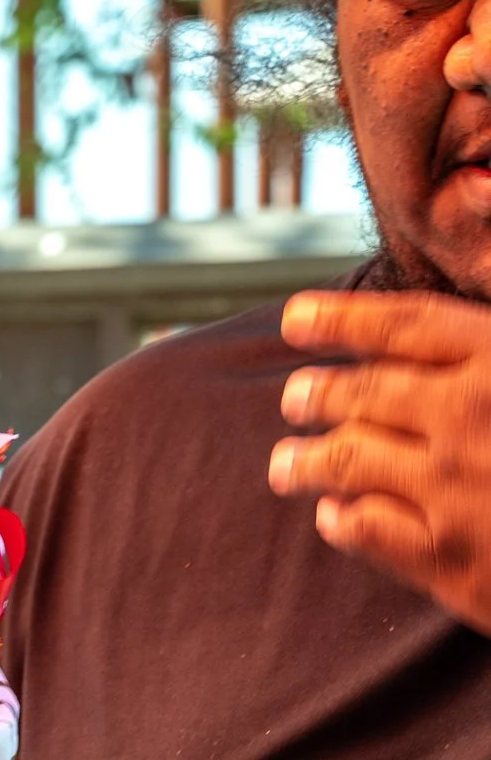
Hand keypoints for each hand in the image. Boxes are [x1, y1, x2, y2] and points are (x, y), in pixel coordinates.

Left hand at [272, 289, 490, 632]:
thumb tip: (476, 195)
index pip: (404, 325)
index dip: (341, 320)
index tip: (294, 320)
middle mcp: (474, 420)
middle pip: (362, 394)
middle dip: (316, 394)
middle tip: (295, 398)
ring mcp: (458, 493)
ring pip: (346, 463)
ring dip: (306, 462)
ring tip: (287, 464)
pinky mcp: (454, 564)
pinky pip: (369, 532)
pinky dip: (343, 518)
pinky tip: (336, 515)